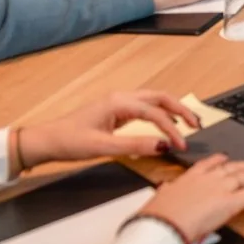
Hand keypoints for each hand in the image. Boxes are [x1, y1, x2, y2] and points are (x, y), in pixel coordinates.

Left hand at [16, 90, 201, 167]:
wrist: (46, 141)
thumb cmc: (69, 142)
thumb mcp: (103, 147)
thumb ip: (135, 145)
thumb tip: (163, 145)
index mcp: (119, 103)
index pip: (155, 113)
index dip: (172, 129)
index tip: (181, 146)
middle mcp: (121, 98)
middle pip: (159, 97)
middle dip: (180, 109)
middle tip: (196, 125)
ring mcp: (117, 103)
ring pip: (153, 100)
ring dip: (172, 109)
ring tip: (187, 124)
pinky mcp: (115, 111)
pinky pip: (144, 108)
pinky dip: (159, 114)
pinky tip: (165, 125)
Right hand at [139, 153, 243, 243]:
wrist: (165, 224)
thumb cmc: (158, 215)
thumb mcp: (159, 198)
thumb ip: (166, 192)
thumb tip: (165, 189)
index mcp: (189, 178)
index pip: (207, 164)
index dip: (219, 161)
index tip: (225, 158)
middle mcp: (207, 179)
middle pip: (232, 168)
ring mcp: (221, 188)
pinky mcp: (231, 202)